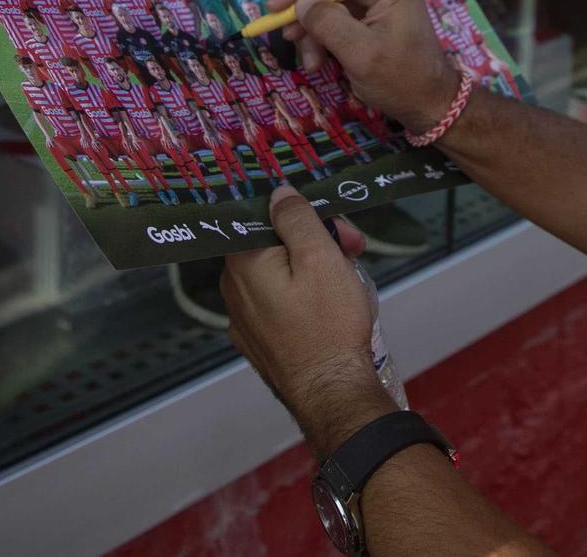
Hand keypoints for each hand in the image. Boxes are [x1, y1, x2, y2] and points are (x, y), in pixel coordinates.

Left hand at [223, 187, 392, 454]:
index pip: (267, 217)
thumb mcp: (320, 257)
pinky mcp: (257, 342)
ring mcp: (243, 319)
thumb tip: (278, 192)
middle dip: (316, 242)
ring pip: (278, 274)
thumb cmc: (329, 324)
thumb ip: (296, 218)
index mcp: (242, 262)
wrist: (331, 394)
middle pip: (274, 245)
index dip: (306, 216)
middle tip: (354, 252)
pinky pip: (277, 304)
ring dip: (312, 269)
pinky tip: (328, 309)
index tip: (340, 229)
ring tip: (348, 283)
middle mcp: (232, 288)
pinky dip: (301, 298)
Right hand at [268, 0, 460, 132]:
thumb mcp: (361, 54)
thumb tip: (300, 3)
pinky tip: (319, 63)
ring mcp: (374, 2)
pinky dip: (321, 41)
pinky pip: (333, 21)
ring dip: (311, 33)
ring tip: (312, 63)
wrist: (428, 105)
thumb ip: (329, 24)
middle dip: (306, 14)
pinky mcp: (367, 20)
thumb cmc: (402, 79)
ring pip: (325, 5)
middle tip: (287, 37)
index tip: (275, 7)